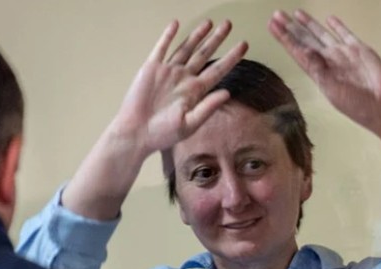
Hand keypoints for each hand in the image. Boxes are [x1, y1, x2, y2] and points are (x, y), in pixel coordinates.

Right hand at [62, 20, 246, 219]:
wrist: (136, 133)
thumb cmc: (162, 134)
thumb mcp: (190, 123)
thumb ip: (208, 107)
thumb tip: (227, 93)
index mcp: (195, 92)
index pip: (218, 70)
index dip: (231, 57)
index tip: (244, 46)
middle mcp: (184, 79)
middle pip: (204, 54)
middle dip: (216, 39)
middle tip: (228, 24)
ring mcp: (168, 72)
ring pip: (186, 48)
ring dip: (197, 35)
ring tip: (209, 22)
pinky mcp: (151, 69)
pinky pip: (161, 48)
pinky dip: (168, 36)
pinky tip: (176, 24)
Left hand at [268, 10, 380, 135]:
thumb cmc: (356, 104)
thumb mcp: (332, 89)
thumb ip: (318, 68)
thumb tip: (304, 50)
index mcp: (318, 72)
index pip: (297, 51)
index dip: (284, 38)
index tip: (272, 26)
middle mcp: (328, 61)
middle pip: (305, 40)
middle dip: (291, 28)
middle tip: (277, 15)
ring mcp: (343, 54)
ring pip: (322, 35)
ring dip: (309, 25)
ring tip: (296, 13)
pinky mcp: (359, 49)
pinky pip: (345, 34)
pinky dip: (337, 26)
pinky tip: (329, 19)